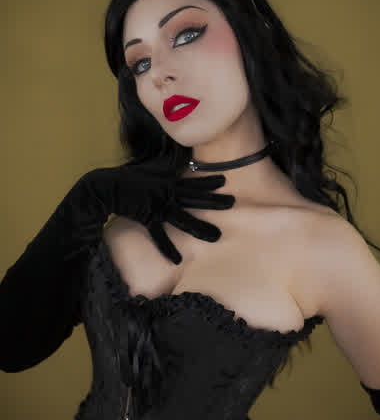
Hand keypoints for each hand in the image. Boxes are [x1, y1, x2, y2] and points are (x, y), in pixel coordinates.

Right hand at [80, 161, 235, 263]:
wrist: (106, 186)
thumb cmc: (126, 178)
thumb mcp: (148, 169)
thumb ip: (164, 166)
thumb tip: (177, 158)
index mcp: (168, 182)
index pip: (193, 182)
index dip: (209, 181)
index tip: (225, 181)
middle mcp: (168, 193)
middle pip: (196, 198)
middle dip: (215, 201)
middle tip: (233, 202)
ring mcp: (159, 205)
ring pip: (185, 218)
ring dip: (201, 228)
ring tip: (217, 237)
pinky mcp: (148, 216)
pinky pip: (159, 236)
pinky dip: (167, 249)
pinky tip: (177, 261)